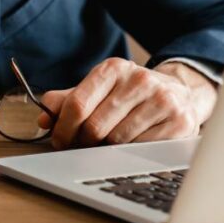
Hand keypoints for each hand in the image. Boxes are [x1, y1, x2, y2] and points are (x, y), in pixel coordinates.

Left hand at [37, 58, 216, 149]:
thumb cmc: (130, 95)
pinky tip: (134, 145)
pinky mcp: (179, 122)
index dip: (63, 128)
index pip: (77, 104)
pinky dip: (131, 154)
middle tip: (84, 146)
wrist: (180, 93)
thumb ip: (68, 101)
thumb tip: (42, 119)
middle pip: (95, 127)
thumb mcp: (100, 90)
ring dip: (107, 150)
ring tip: (111, 143)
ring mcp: (162, 101)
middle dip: (83, 142)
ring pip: (117, 142)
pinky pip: (142, 150)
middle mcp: (139, 80)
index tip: (59, 140)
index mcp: (114, 69)